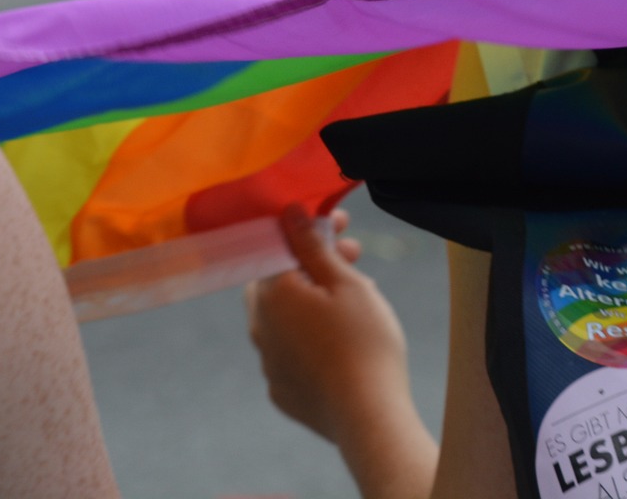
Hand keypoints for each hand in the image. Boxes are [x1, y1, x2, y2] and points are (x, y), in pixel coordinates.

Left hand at [245, 208, 414, 447]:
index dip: (308, 232)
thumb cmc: (363, 341)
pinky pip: (290, 351)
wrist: (367, 415)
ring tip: (354, 302)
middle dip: (309, 265)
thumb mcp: (345, 283)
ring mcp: (268, 363)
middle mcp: (260, 328)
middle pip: (276, 282)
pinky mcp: (282, 390)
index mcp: (272, 295)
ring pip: (283, 318)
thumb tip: (288, 212)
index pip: (277, 247)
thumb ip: (312, 246)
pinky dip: (310, 337)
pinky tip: (341, 342)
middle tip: (352, 259)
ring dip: (310, 300)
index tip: (341, 227)